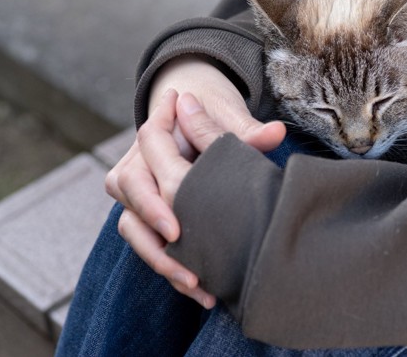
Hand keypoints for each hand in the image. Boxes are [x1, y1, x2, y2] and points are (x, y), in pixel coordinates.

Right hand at [105, 57, 285, 306]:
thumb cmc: (214, 115)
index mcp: (151, 139)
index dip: (151, 201)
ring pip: (134, 229)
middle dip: (153, 237)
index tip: (176, 230)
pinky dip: (173, 269)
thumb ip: (248, 130)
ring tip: (196, 283)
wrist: (198, 117)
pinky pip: (151, 244)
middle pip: (129, 202)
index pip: (139, 169)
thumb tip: (277, 133)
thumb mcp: (229, 117)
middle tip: (186, 265)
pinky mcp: (151, 216)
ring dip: (161, 260)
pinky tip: (204, 292)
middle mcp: (138, 167)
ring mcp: (140, 193)